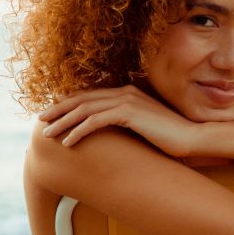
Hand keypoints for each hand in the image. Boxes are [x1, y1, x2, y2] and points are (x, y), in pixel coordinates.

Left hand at [40, 85, 199, 157]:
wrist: (192, 137)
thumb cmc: (170, 136)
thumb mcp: (143, 127)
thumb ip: (126, 123)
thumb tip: (109, 132)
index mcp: (127, 92)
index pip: (90, 95)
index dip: (68, 103)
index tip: (53, 113)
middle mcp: (125, 92)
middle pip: (82, 99)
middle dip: (58, 110)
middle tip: (41, 120)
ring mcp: (127, 101)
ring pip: (85, 109)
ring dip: (63, 122)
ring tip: (48, 134)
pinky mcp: (129, 113)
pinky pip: (96, 121)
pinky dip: (78, 131)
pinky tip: (68, 142)